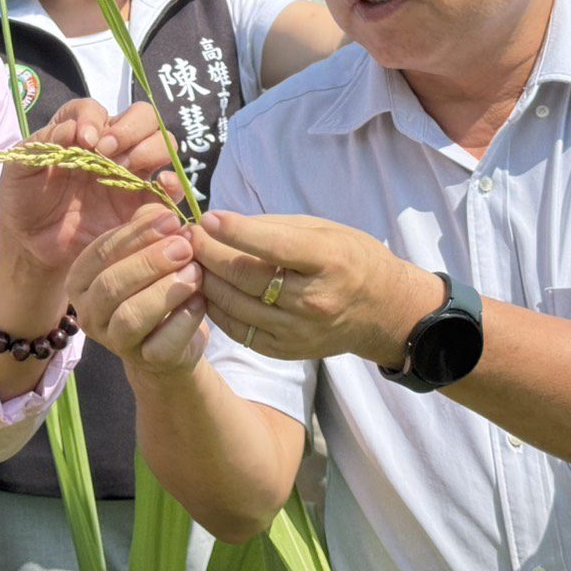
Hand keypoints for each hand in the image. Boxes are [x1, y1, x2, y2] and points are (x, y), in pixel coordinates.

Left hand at [0, 99, 181, 273]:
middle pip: (143, 117)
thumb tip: (72, 131)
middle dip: (130, 129)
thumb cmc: (25, 201)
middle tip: (107, 152)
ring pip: (162, 143)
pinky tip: (162, 184)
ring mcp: (132, 173)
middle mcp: (111, 146)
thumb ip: (41, 145)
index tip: (83, 140)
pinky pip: (170, 187)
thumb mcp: (19, 170)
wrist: (34, 246)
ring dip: (150, 149)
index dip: (93, 118)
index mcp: (80, 132)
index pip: (95, 109)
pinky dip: (173, 182)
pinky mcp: (143, 203)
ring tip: (124, 169)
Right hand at [68, 204, 207, 377]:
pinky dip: (183, 321)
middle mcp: (88, 312)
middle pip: (112, 284)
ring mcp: (113, 341)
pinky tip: (200, 302)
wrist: (171, 343)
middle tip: (185, 245)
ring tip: (195, 273)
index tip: (171, 219)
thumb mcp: (148, 251)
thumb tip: (163, 207)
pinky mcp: (144, 362)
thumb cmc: (156, 285)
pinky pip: (161, 344)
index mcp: (82, 279)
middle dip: (150, 262)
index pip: (102, 252)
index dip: (137, 234)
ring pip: (131, 315)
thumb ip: (150, 228)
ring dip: (166, 291)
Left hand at [191, 211, 442, 367]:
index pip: (272, 246)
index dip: (233, 231)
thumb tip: (221, 224)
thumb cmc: (351, 258)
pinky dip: (216, 308)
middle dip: (208, 254)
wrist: (384, 311)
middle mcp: (313, 301)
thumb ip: (272, 227)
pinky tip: (206, 289)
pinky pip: (238, 330)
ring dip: (204, 280)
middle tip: (187, 237)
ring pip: (234, 306)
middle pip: (245, 277)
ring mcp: (298, 332)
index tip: (206, 218)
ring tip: (189, 261)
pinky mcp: (285, 352)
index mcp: (328, 261)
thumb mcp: (323, 229)